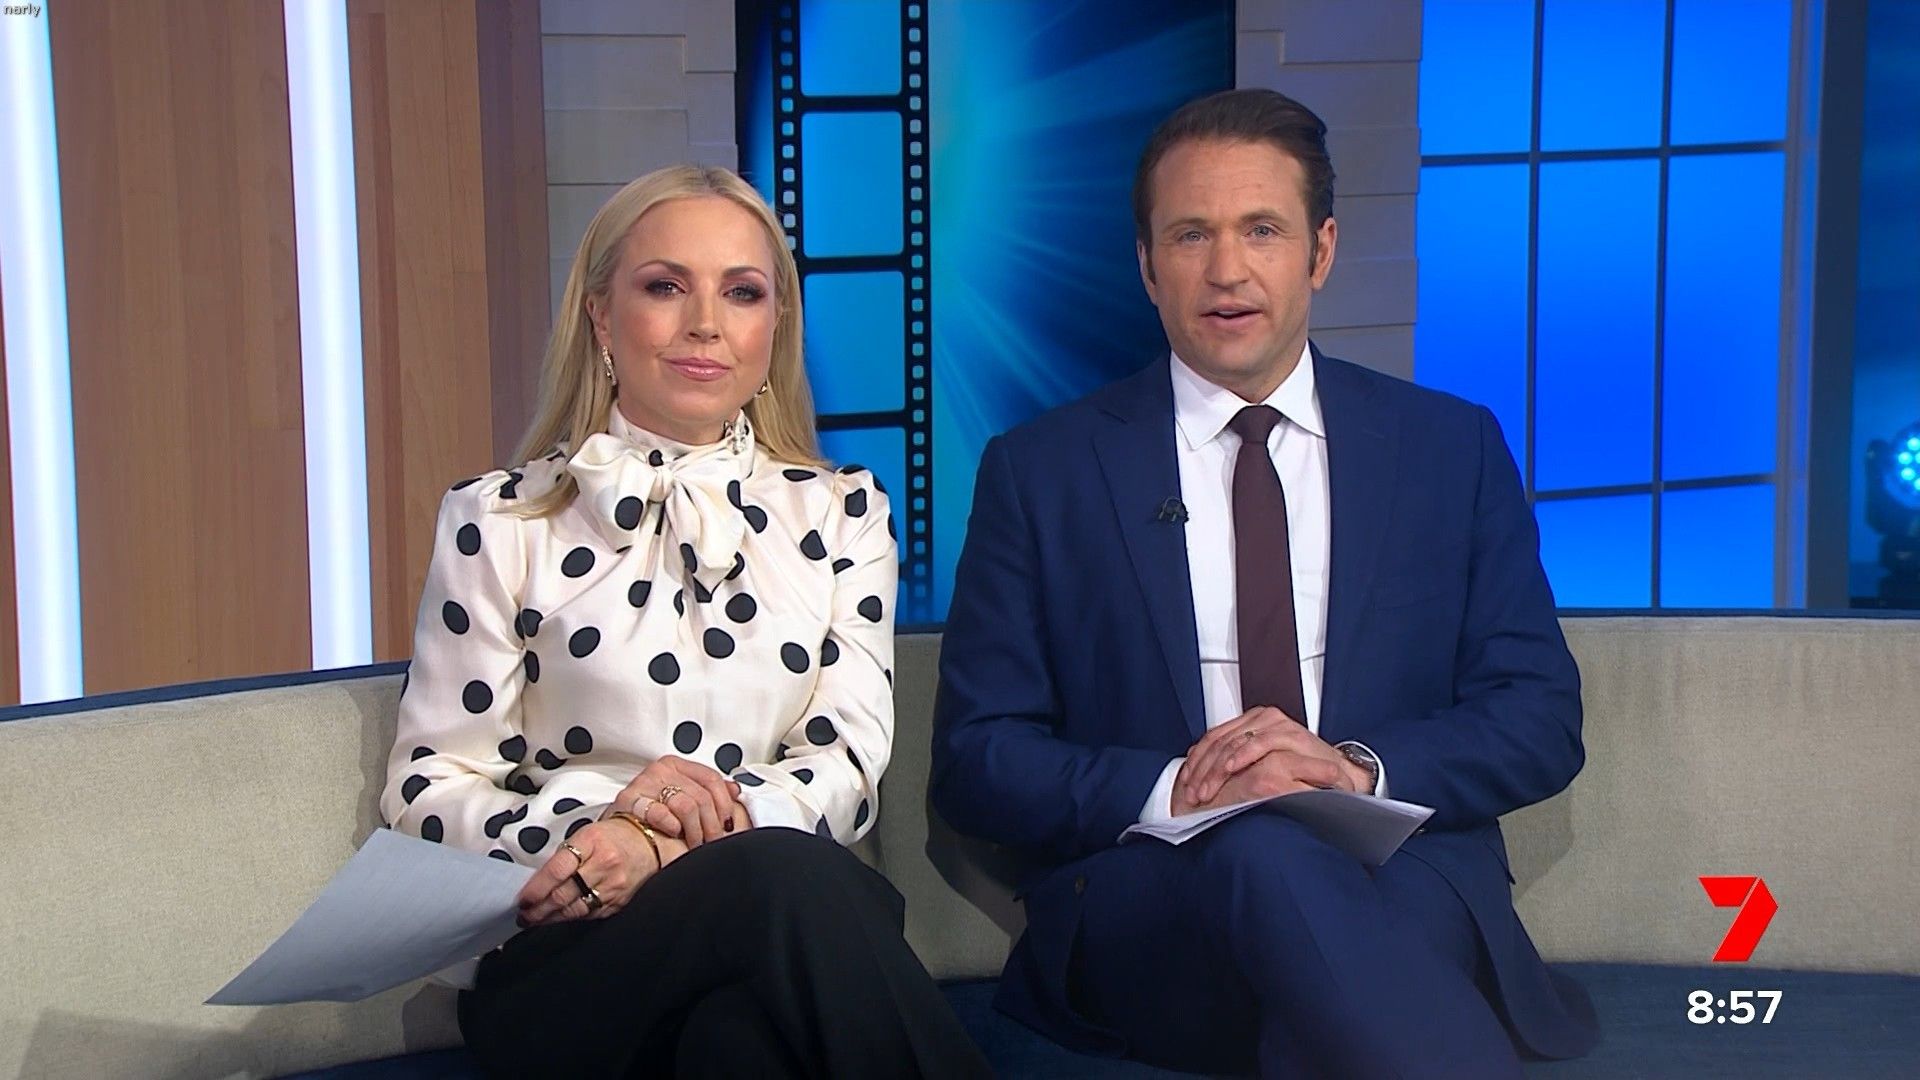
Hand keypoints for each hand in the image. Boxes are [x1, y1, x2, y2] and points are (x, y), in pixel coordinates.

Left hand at [516, 818, 688, 926]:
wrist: (651, 842)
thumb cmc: (615, 835)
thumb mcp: (587, 834)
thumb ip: (564, 855)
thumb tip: (538, 880)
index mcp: (592, 841)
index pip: (557, 869)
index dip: (536, 888)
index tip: (522, 899)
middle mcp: (604, 865)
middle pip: (563, 894)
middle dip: (538, 909)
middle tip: (523, 915)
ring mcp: (613, 886)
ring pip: (575, 909)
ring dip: (551, 917)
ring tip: (535, 920)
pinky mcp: (619, 902)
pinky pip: (590, 914)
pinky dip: (571, 918)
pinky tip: (559, 918)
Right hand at [612, 756, 744, 848]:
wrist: (615, 832)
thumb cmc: (649, 813)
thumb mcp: (681, 795)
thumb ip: (708, 790)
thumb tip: (734, 789)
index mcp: (675, 765)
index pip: (711, 778)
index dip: (724, 804)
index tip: (727, 822)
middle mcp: (660, 771)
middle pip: (702, 796)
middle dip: (712, 825)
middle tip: (712, 841)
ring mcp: (644, 784)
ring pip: (687, 806)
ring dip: (695, 832)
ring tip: (694, 844)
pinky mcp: (629, 801)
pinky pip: (660, 813)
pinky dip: (672, 826)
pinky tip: (674, 833)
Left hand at [1173, 706, 1360, 813]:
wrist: (1336, 776)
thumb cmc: (1299, 774)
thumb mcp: (1258, 768)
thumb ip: (1234, 767)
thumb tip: (1200, 777)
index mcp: (1249, 723)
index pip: (1212, 738)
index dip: (1196, 762)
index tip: (1185, 784)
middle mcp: (1259, 719)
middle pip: (1219, 741)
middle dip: (1202, 770)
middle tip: (1192, 793)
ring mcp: (1274, 724)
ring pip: (1233, 742)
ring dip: (1216, 769)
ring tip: (1206, 789)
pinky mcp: (1289, 732)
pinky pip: (1258, 742)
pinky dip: (1241, 756)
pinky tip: (1230, 770)